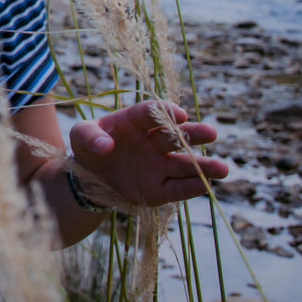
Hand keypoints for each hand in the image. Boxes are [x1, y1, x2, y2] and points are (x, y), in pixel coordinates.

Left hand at [69, 101, 227, 207]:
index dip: (165, 112)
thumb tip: (105, 146)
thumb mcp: (79, 136)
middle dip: (193, 134)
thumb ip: (89, 136)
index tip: (177, 115)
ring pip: (184, 164)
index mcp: (134, 121)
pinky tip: (207, 185)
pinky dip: (191, 187)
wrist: (88, 178)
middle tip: (210, 133)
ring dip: (203, 166)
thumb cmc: (87, 148)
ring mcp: (158, 166)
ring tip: (222, 169)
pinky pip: (177, 189)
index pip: (152, 113)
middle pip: (176, 136)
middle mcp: (152, 142)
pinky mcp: (159, 189)